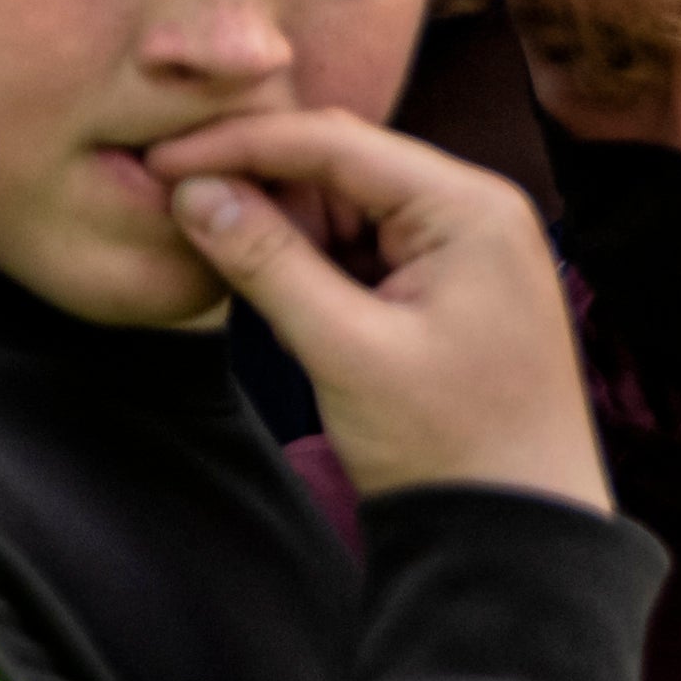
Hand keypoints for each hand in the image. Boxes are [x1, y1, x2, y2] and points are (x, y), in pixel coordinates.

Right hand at [151, 108, 611, 510]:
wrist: (519, 538)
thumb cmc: (450, 447)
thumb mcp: (345, 350)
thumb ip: (266, 261)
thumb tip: (192, 192)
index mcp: (469, 208)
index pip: (335, 142)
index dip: (238, 144)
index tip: (161, 162)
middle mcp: (474, 211)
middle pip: (341, 167)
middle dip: (257, 182)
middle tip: (174, 202)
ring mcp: (465, 251)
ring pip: (346, 209)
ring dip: (281, 227)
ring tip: (210, 246)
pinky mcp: (449, 290)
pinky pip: (364, 251)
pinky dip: (311, 262)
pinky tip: (265, 281)